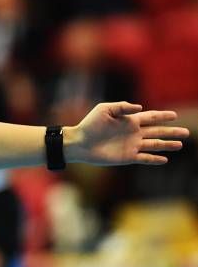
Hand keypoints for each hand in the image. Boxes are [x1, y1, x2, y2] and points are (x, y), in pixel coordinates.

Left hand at [66, 102, 189, 165]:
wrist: (80, 143)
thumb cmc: (90, 124)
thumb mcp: (105, 109)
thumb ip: (122, 107)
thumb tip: (141, 108)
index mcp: (129, 120)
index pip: (150, 117)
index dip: (162, 116)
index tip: (174, 115)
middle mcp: (133, 133)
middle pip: (157, 131)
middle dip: (171, 131)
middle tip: (186, 132)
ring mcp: (131, 146)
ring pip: (154, 145)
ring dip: (167, 145)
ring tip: (180, 144)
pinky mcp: (127, 157)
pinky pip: (144, 158)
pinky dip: (154, 159)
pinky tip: (164, 159)